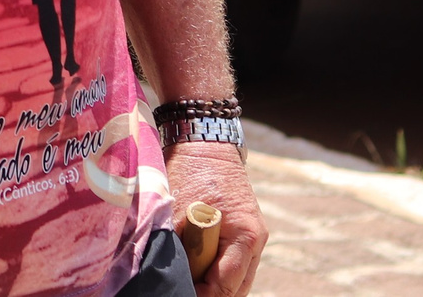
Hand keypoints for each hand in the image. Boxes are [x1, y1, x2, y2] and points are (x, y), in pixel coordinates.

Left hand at [166, 143, 263, 295]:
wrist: (204, 141)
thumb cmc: (189, 172)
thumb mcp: (177, 211)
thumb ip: (176, 246)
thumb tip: (168, 274)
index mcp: (245, 236)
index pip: (226, 286)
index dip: (202, 296)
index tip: (178, 294)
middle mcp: (255, 241)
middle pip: (236, 288)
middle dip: (208, 294)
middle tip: (179, 291)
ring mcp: (252, 238)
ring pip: (235, 279)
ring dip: (211, 284)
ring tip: (184, 282)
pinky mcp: (242, 233)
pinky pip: (231, 264)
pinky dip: (213, 270)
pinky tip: (192, 269)